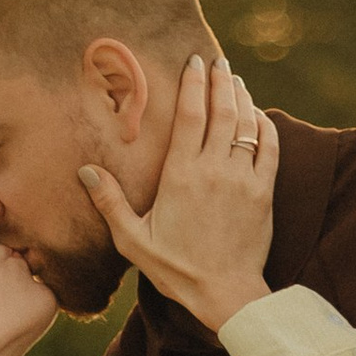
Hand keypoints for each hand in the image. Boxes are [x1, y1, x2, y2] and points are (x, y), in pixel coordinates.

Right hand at [80, 54, 276, 331]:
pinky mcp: (265, 193)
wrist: (225, 294)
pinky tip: (258, 114)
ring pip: (246, 124)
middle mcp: (215, 170)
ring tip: (234, 79)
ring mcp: (244, 180)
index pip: (190, 115)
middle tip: (217, 61)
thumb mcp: (133, 240)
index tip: (193, 62)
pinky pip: (269, 148)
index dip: (192, 84)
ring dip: (241, 97)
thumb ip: (110, 202)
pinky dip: (265, 126)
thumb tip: (85, 171)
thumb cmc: (176, 269)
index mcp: (180, 175)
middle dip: (219, 80)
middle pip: (221, 110)